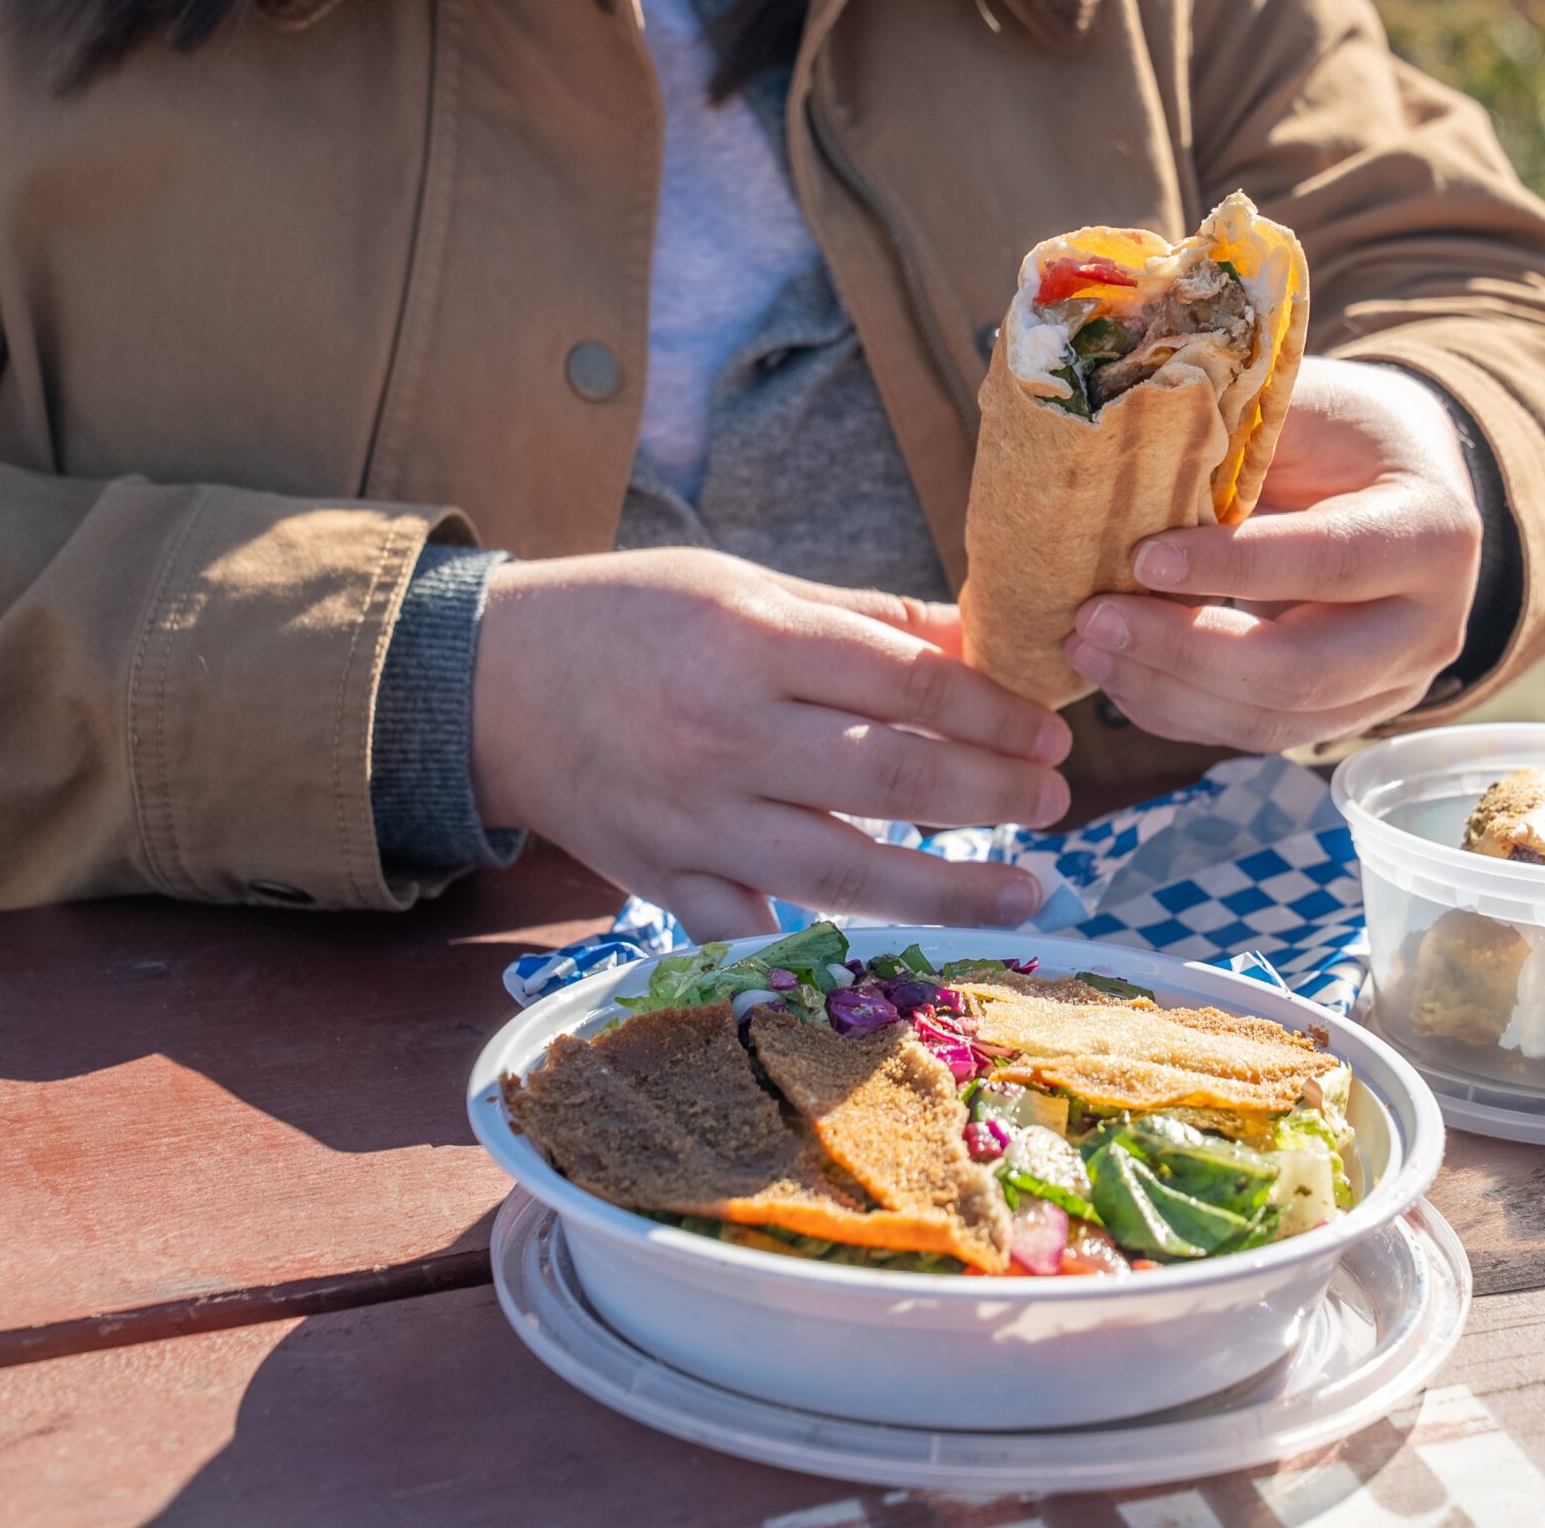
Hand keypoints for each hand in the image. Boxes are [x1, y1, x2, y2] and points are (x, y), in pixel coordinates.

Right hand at [471, 549, 1069, 939]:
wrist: (487, 682)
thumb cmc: (630, 618)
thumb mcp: (746, 585)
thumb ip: (865, 622)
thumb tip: (979, 645)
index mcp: (755, 641)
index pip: (910, 685)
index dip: (995, 714)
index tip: (1051, 734)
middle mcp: (728, 734)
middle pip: (894, 776)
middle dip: (995, 793)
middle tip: (1057, 801)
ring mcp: (694, 818)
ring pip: (844, 868)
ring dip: (950, 888)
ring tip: (1030, 892)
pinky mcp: (662, 880)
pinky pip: (753, 931)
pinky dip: (820, 950)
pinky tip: (898, 960)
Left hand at [1064, 358, 1483, 751]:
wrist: (1405, 485)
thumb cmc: (1346, 435)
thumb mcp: (1311, 408)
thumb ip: (1240, 434)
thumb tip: (1125, 453)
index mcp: (1432, 533)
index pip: (1332, 561)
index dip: (1236, 566)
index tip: (1142, 555)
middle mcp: (1428, 626)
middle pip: (1301, 670)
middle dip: (1184, 652)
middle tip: (1092, 620)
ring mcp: (1392, 686)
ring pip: (1272, 719)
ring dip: (1166, 691)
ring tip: (1086, 646)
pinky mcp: (1346, 716)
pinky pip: (1254, 733)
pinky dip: (1177, 710)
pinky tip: (1119, 673)